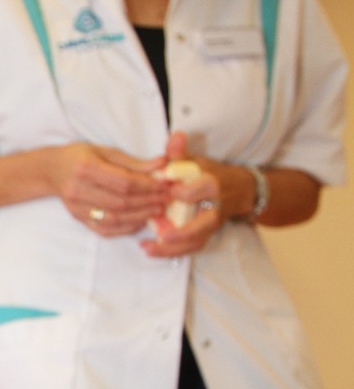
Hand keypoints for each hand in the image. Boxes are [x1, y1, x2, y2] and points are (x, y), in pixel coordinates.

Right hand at [46, 142, 168, 236]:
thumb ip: (133, 162)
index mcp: (86, 167)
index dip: (147, 186)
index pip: (123, 182)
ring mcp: (77, 207)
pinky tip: (139, 221)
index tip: (164, 186)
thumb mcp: (105, 151)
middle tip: (165, 199)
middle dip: (147, 202)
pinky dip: (125, 228)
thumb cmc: (79, 156)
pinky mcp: (78, 218)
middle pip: (121, 202)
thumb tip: (162, 165)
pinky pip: (104, 229)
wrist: (51, 170)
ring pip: (114, 218)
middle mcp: (79, 189)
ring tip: (156, 211)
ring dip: (139, 217)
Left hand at [141, 131, 222, 257]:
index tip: (166, 191)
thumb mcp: (196, 160)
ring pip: (196, 241)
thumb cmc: (210, 173)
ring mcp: (211, 224)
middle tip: (160, 235)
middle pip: (203, 224)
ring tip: (148, 248)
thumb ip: (181, 152)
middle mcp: (214, 207)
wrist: (238, 190)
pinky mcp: (205, 235)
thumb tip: (175, 136)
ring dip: (173, 248)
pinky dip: (172, 252)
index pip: (203, 189)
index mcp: (213, 185)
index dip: (186, 191)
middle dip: (183, 232)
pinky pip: (191, 247)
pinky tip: (150, 250)